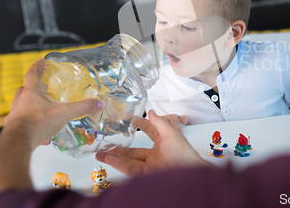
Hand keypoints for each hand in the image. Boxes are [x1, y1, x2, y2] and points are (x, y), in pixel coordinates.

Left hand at [4, 59, 104, 149]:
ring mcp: (15, 114)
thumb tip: (98, 103)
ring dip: (31, 106)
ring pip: (22, 105)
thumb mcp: (65, 113)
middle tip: (43, 88)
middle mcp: (20, 101)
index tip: (40, 61)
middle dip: (34, 88)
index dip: (37, 67)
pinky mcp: (14, 128)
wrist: (19, 142)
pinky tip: (43, 134)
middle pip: (25, 89)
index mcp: (31, 93)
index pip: (32, 74)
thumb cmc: (38, 122)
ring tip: (44, 111)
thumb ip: (82, 107)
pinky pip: (23, 123)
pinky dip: (32, 125)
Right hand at [95, 110, 211, 176]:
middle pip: (136, 151)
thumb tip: (151, 111)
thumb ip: (160, 123)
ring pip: (130, 161)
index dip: (143, 125)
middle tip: (108, 142)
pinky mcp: (147, 176)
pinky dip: (118, 165)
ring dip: (115, 157)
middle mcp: (158, 155)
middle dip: (121, 147)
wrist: (189, 177)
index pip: (152, 132)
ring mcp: (152, 166)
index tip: (132, 119)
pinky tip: (108, 160)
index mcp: (166, 143)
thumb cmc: (184, 154)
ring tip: (100, 154)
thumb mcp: (172, 133)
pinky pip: (130, 170)